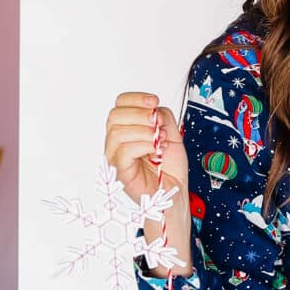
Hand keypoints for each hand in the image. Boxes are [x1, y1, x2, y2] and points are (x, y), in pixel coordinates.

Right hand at [104, 90, 188, 205]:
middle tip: (158, 123)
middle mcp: (117, 141)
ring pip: (118, 132)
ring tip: (160, 140)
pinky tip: (156, 150)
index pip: (120, 104)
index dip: (136, 98)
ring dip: (144, 132)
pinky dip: (143, 145)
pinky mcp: (119, 170)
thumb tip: (154, 109)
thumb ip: (163, 117)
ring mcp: (115, 156)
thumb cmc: (169, 167)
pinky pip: (124, 151)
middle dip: (140, 114)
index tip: (154, 101)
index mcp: (127, 128)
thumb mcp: (172, 133)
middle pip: (115, 115)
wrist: (175, 191)